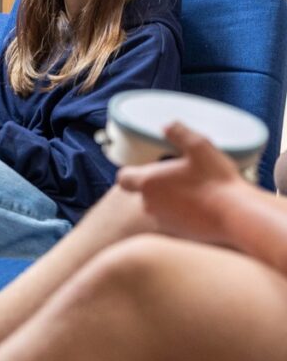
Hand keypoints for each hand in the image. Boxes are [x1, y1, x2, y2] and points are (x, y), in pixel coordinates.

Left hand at [117, 122, 247, 243]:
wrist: (237, 216)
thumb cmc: (216, 180)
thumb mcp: (199, 147)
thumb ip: (179, 133)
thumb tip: (166, 125)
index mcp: (148, 182)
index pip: (124, 178)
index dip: (133, 172)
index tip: (151, 168)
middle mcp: (149, 204)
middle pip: (145, 193)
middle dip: (158, 185)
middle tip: (183, 177)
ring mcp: (162, 221)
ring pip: (160, 208)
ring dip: (171, 201)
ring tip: (197, 193)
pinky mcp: (177, 235)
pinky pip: (174, 222)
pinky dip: (183, 216)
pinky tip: (203, 209)